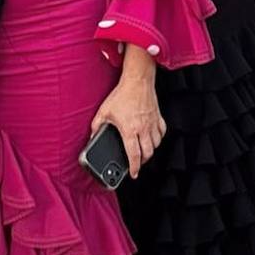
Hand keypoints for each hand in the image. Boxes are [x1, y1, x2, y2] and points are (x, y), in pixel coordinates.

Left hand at [90, 50, 164, 178]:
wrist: (137, 80)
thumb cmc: (122, 94)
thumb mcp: (104, 111)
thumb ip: (96, 126)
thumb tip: (92, 135)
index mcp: (129, 130)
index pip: (133, 155)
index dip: (134, 168)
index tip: (133, 174)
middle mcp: (143, 128)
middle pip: (147, 153)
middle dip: (142, 161)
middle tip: (137, 163)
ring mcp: (152, 123)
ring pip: (156, 144)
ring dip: (151, 151)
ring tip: (144, 152)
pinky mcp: (158, 116)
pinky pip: (162, 132)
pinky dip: (158, 138)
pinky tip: (154, 138)